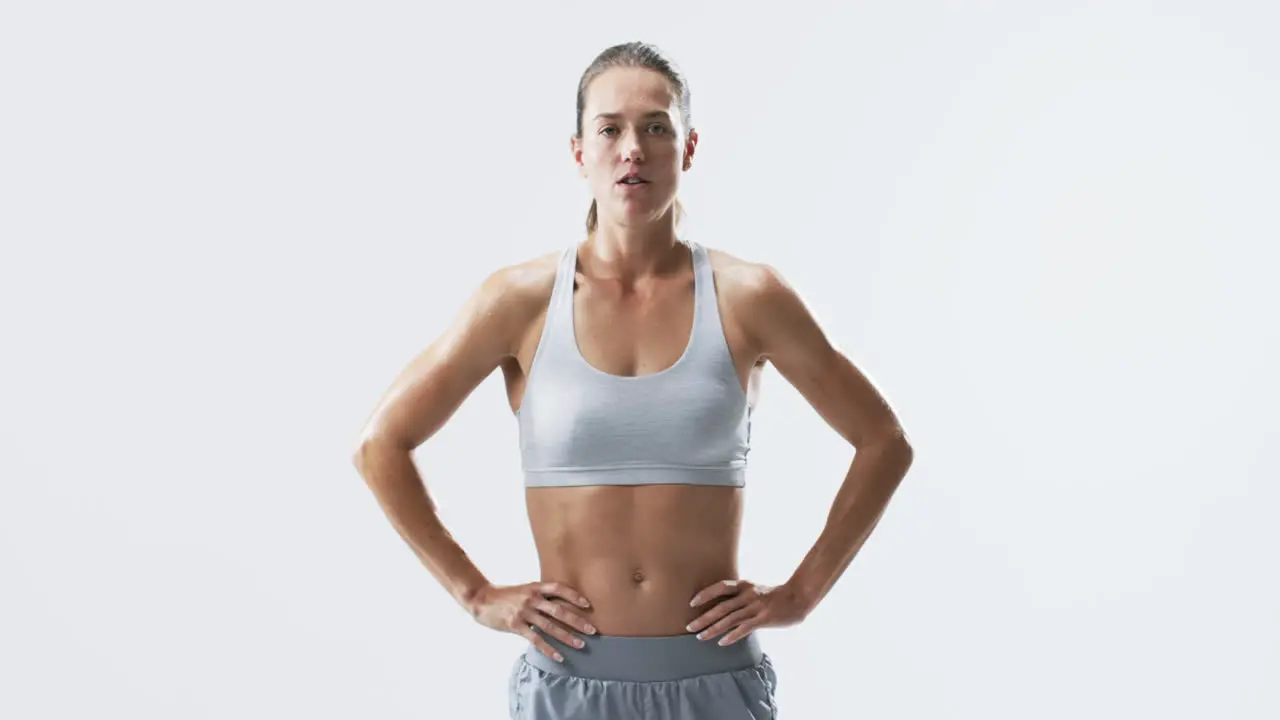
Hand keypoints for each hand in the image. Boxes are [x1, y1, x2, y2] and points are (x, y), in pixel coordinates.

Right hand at [468, 582, 596, 661]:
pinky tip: (559, 657)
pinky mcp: (515, 624)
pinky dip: (548, 649)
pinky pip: (536, 639)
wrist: (481, 599)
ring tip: (581, 645)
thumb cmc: (505, 596)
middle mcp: (531, 598)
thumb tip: (558, 606)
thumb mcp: (524, 590)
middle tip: (593, 630)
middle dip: (578, 621)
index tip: (588, 604)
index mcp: (535, 587)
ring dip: (567, 637)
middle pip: (559, 610)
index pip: (559, 589)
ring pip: (550, 626)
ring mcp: (524, 611)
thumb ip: (539, 596)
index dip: (574, 596)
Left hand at [687, 579, 807, 645]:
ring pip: (730, 619)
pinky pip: (745, 628)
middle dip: (704, 618)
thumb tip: (722, 607)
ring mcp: (756, 607)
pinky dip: (732, 636)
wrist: (799, 596)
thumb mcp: (755, 590)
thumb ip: (740, 596)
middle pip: (721, 607)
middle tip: (690, 627)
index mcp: (745, 585)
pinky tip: (722, 643)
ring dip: (714, 629)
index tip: (691, 603)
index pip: (720, 587)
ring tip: (701, 637)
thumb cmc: (775, 595)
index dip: (705, 594)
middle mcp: (748, 594)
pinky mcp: (764, 619)